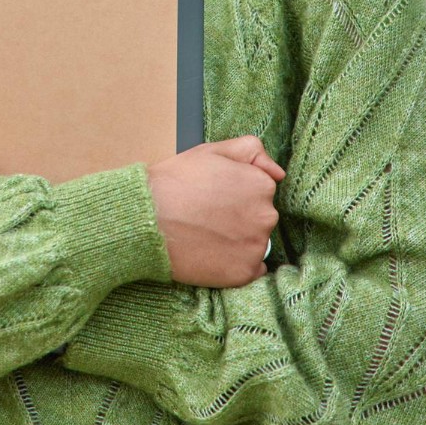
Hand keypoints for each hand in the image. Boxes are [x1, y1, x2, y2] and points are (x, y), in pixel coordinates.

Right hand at [146, 135, 284, 288]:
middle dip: (240, 216)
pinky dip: (235, 264)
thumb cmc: (175, 182)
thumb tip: (279, 173)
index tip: (214, 196)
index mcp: (261, 185)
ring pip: (255, 242)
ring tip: (206, 234)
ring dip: (238, 240)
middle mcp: (266, 216)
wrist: (147, 220)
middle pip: (260, 217)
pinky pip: (251, 269)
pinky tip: (212, 254)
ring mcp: (256, 246)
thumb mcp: (211, 151)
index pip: (261, 191)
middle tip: (207, 215)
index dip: (236, 192)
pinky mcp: (244, 273)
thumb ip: (251, 151)